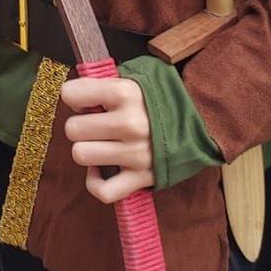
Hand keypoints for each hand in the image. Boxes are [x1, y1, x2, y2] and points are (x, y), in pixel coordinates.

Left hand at [62, 74, 155, 206]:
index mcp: (125, 93)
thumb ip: (101, 84)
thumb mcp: (132, 79)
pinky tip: (101, 169)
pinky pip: (103, 190)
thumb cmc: (157, 99)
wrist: (201, 121)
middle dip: (80, 126)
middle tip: (96, 125)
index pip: (70, 94)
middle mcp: (130, 123)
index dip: (74, 98)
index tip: (86, 102)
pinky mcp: (142, 178)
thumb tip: (71, 95)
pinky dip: (96, 182)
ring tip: (102, 144)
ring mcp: (136, 153)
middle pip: (73, 129)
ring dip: (87, 151)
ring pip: (81, 155)